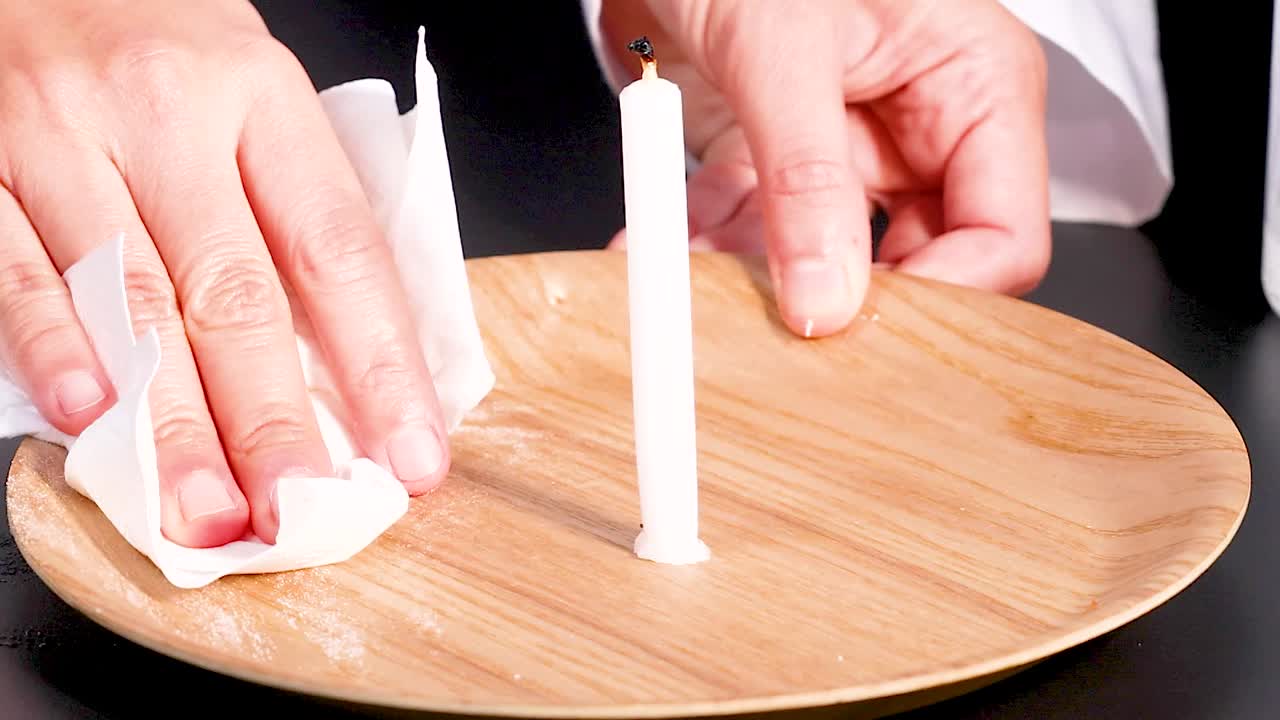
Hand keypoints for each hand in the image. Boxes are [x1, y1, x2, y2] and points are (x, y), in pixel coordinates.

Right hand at [0, 0, 449, 547]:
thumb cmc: (163, 44)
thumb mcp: (256, 96)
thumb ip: (299, 209)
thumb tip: (358, 366)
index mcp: (262, 97)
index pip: (339, 251)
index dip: (381, 364)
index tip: (411, 451)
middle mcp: (164, 114)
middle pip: (234, 292)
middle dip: (272, 419)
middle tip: (301, 510)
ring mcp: (61, 136)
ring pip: (129, 300)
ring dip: (170, 421)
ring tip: (207, 509)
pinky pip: (18, 269)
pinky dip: (52, 348)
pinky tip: (88, 419)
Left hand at [601, 0, 1050, 336]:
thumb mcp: (783, 50)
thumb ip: (808, 179)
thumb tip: (826, 297)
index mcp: (975, 85)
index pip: (1002, 235)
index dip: (944, 297)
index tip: (858, 327)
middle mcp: (925, 124)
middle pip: (916, 262)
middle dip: (835, 299)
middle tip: (773, 333)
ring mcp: (853, 145)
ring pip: (823, 256)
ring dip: (750, 277)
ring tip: (687, 287)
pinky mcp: (786, 157)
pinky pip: (756, 224)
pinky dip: (707, 242)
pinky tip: (660, 251)